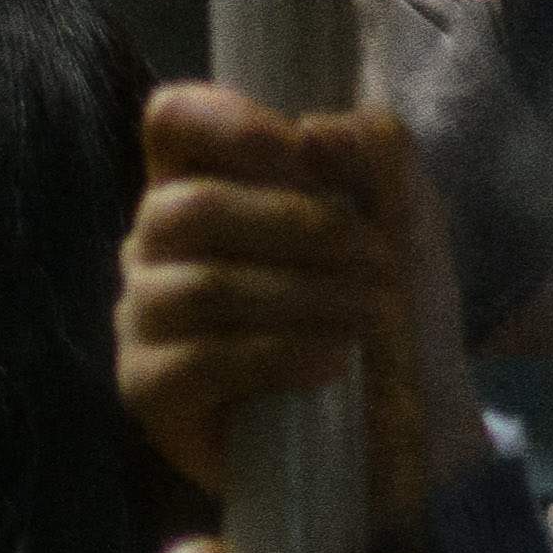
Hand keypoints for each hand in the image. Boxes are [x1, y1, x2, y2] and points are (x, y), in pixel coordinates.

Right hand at [116, 84, 463, 536]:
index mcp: (208, 186)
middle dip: (294, 227)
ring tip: (366, 317)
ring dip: (301, 296)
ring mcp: (144, 319)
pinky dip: (276, 356)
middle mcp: (158, 247)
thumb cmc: (390, 314)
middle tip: (375, 261)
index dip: (224, 123)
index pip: (172, 123)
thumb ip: (377, 155)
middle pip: (184, 207)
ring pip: (197, 286)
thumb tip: (314, 133)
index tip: (296, 154)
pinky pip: (196, 359)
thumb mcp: (408, 219)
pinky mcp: (148, 390)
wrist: (406, 428)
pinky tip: (330, 364)